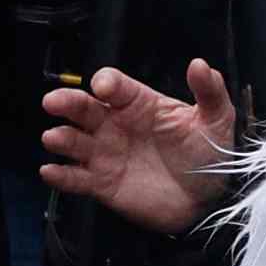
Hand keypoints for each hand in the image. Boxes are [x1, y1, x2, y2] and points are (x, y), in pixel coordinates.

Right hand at [33, 62, 236, 237]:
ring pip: (74, 141)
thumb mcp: (216, 120)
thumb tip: (200, 64)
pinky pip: (76, 179)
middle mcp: (116, 125)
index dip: (107, 83)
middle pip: (84, 108)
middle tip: (54, 102)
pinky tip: (50, 171)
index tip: (103, 87)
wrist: (207, 201)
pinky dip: (60, 176)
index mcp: (139, 103)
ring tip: (54, 138)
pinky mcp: (102, 184)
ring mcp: (106, 154)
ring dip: (61, 138)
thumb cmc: (208, 154)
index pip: (115, 85)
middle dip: (67, 102)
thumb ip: (209, 91)